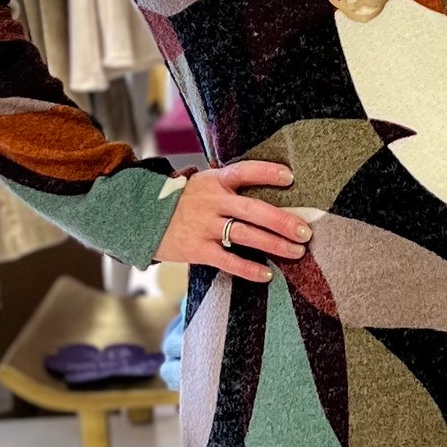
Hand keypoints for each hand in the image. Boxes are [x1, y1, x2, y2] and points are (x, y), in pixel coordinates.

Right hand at [158, 158, 314, 284]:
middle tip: (305, 231)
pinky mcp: (198, 249)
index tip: (290, 177)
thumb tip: (268, 188)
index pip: (244, 171)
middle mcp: (212, 202)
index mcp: (214, 181)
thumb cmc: (181, 201)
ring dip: (274, 245)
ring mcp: (205, 226)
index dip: (267, 172)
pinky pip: (228, 261)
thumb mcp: (202, 184)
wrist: (141, 218)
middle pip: (254, 210)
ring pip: (246, 236)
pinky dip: (249, 269)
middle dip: (283, 221)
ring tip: (296, 252)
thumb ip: (228, 185)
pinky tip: (266, 274)